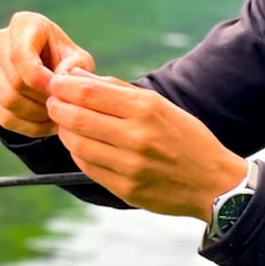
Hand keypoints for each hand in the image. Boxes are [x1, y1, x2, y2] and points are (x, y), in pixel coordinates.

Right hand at [0, 11, 94, 137]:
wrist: (51, 74)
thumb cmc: (68, 63)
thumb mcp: (80, 61)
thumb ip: (75, 66)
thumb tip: (58, 78)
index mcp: (24, 23)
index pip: (20, 56)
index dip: (39, 80)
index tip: (58, 93)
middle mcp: (0, 38)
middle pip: (15, 82)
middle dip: (42, 100)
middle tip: (62, 108)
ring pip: (8, 101)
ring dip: (36, 115)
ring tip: (56, 116)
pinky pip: (2, 115)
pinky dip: (26, 126)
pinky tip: (44, 123)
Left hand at [46, 70, 246, 220]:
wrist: (212, 182)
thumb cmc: (185, 137)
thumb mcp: (160, 105)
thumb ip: (119, 90)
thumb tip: (81, 76)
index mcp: (146, 109)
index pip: (91, 93)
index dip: (65, 86)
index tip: (55, 82)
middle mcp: (137, 136)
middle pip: (79, 117)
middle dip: (58, 106)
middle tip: (52, 101)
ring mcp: (130, 165)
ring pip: (78, 144)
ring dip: (64, 130)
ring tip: (63, 122)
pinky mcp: (125, 188)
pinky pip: (88, 167)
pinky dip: (77, 153)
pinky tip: (78, 144)